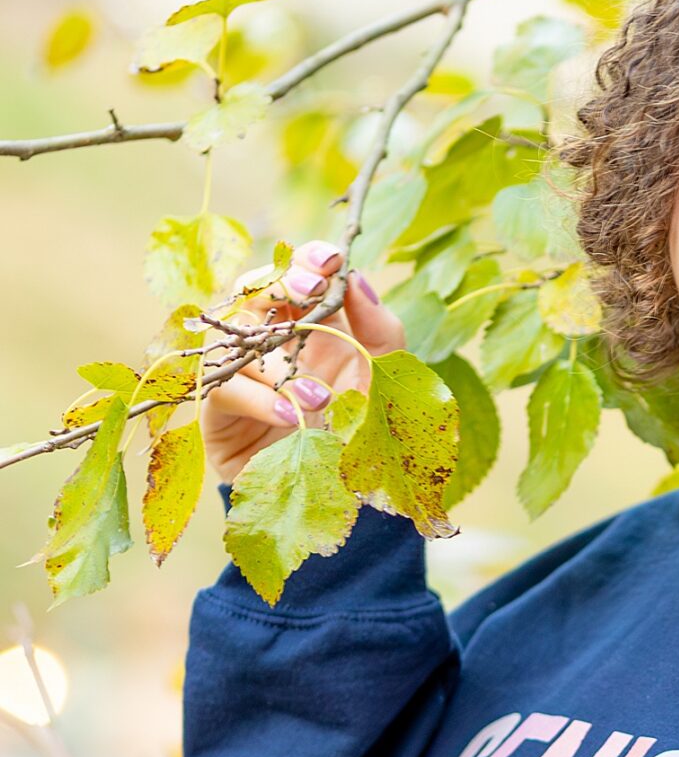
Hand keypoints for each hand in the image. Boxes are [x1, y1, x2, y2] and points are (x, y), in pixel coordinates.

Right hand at [200, 239, 404, 484]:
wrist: (339, 496)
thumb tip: (357, 279)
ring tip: (321, 396)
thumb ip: (380, 330)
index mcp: (308, 326)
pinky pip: (225, 388)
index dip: (305, 260)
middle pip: (253, 290)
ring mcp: (239, 371)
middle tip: (310, 288)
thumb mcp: (382, 380)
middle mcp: (268, 341)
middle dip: (281, 283)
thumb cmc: (359, 433)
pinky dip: (261, 400)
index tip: (330, 260)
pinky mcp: (217, 410)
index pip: (295, 275)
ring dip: (280, 359)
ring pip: (235, 336)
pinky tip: (294, 419)